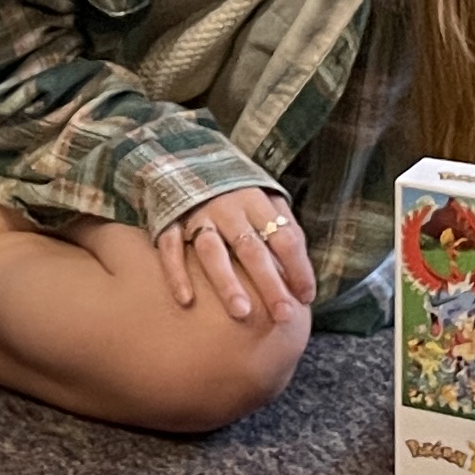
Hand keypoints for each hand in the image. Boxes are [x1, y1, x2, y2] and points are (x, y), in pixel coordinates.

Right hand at [153, 185, 313, 319]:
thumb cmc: (235, 193)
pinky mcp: (168, 222)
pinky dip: (177, 274)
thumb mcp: (264, 200)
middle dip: (269, 284)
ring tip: (242, 313)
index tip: (306, 298)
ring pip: (213, 251)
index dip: (299, 268)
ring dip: (227, 283)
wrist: (185, 160)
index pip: (284, 236)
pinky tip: (186, 301)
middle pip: (252, 249)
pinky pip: (171, 249)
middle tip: (283, 315)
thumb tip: (303, 275)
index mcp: (256, 201)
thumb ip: (283, 228)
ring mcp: (196, 214)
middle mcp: (227, 207)